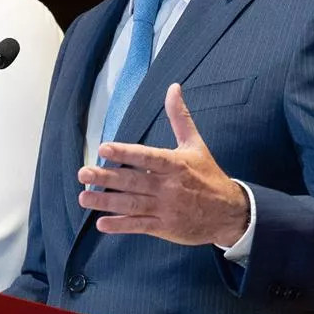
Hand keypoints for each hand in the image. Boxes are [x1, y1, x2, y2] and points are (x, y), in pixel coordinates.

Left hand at [79, 83, 249, 246]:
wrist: (230, 213)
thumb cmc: (209, 176)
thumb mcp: (196, 144)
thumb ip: (180, 117)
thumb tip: (173, 87)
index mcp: (175, 164)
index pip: (147, 157)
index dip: (125, 153)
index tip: (103, 148)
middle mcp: (169, 186)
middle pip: (133, 181)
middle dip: (106, 178)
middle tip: (83, 173)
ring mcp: (166, 208)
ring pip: (132, 204)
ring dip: (106, 202)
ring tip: (83, 198)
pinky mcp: (164, 227)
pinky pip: (139, 226)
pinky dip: (120, 225)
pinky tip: (101, 224)